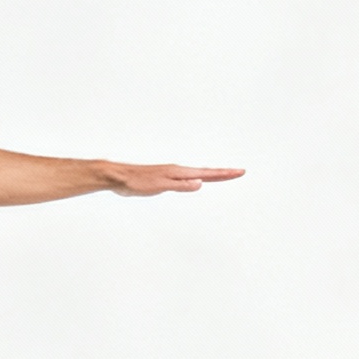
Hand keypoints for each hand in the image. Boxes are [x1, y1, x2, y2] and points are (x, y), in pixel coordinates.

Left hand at [102, 163, 244, 196]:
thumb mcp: (160, 186)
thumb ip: (180, 186)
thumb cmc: (137, 182)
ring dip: (212, 175)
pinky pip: (187, 178)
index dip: (224, 174)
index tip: (239, 172)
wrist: (118, 177)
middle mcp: (178, 171)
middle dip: (223, 173)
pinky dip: (197, 179)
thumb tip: (199, 184)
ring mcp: (171, 174)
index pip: (207, 173)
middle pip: (206, 172)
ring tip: (223, 176)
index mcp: (179, 172)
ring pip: (197, 174)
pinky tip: (195, 182)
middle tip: (239, 172)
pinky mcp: (164, 179)